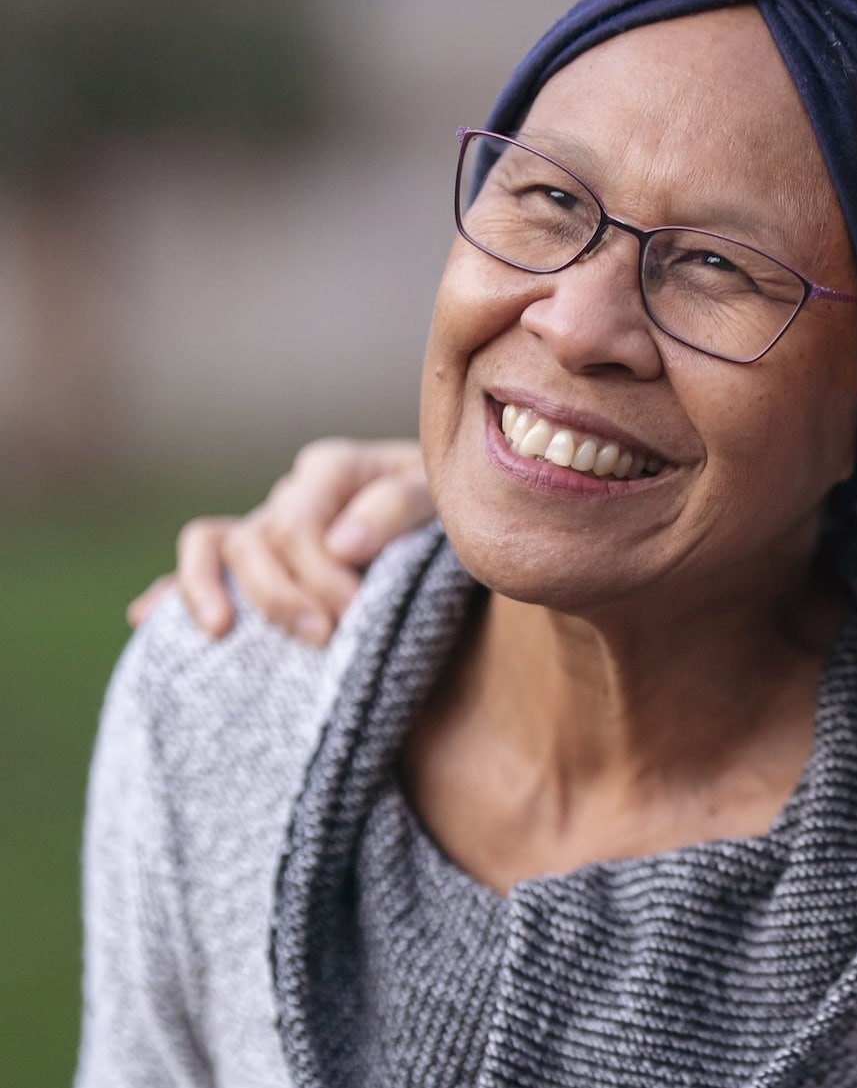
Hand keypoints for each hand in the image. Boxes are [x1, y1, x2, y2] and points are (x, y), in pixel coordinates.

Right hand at [125, 438, 432, 644]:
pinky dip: (175, 590)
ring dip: (213, 590)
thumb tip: (339, 545)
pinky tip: (148, 618)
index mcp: (336, 468)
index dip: (320, 575)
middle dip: (284, 596)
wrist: (459, 531)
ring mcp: (271, 524)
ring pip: (217, 545)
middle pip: (259, 540)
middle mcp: (295, 492)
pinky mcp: (258, 559)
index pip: (300, 523)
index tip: (356, 614)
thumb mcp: (443, 502)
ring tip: (223, 634)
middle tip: (326, 638)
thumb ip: (400, 508)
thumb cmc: (453, 515)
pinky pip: (202, 564)